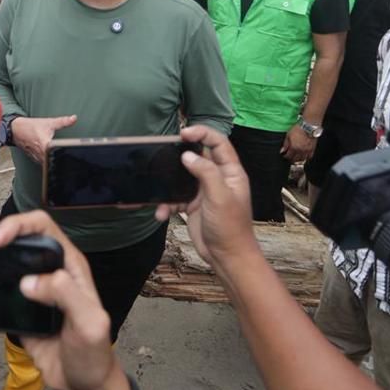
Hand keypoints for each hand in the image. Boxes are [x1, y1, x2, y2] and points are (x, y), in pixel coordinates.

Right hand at [0, 211, 131, 389]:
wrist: (83, 385)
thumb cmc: (93, 354)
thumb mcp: (90, 324)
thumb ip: (67, 296)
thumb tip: (30, 281)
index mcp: (67, 265)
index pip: (41, 228)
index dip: (17, 227)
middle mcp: (45, 271)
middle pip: (11, 243)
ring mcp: (27, 291)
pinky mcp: (12, 313)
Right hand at [10, 115, 77, 164]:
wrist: (16, 130)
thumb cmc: (31, 126)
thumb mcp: (49, 122)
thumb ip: (63, 121)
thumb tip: (73, 118)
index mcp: (45, 145)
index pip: (57, 154)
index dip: (66, 155)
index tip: (72, 155)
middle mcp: (41, 154)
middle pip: (54, 162)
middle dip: (61, 160)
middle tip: (69, 158)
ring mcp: (38, 158)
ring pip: (49, 165)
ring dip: (54, 162)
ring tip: (62, 159)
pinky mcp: (35, 160)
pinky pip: (44, 164)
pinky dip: (49, 162)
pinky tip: (52, 159)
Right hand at [155, 125, 256, 270]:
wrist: (226, 257)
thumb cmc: (230, 227)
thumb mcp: (220, 197)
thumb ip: (206, 172)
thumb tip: (188, 155)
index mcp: (230, 172)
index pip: (218, 143)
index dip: (203, 133)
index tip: (184, 133)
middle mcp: (218, 179)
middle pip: (198, 157)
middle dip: (181, 155)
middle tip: (165, 152)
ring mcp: (204, 192)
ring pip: (182, 177)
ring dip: (169, 184)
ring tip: (158, 189)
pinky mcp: (193, 205)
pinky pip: (175, 198)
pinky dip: (166, 204)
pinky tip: (161, 213)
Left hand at [281, 123, 315, 161]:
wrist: (308, 126)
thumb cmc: (298, 129)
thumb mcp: (288, 135)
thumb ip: (285, 144)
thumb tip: (282, 151)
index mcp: (294, 147)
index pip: (288, 156)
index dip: (285, 156)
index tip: (285, 155)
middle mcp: (300, 151)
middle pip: (295, 160)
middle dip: (291, 160)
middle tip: (290, 158)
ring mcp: (307, 151)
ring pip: (302, 160)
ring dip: (298, 160)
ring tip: (296, 159)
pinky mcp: (312, 149)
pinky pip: (309, 157)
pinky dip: (306, 158)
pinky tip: (304, 157)